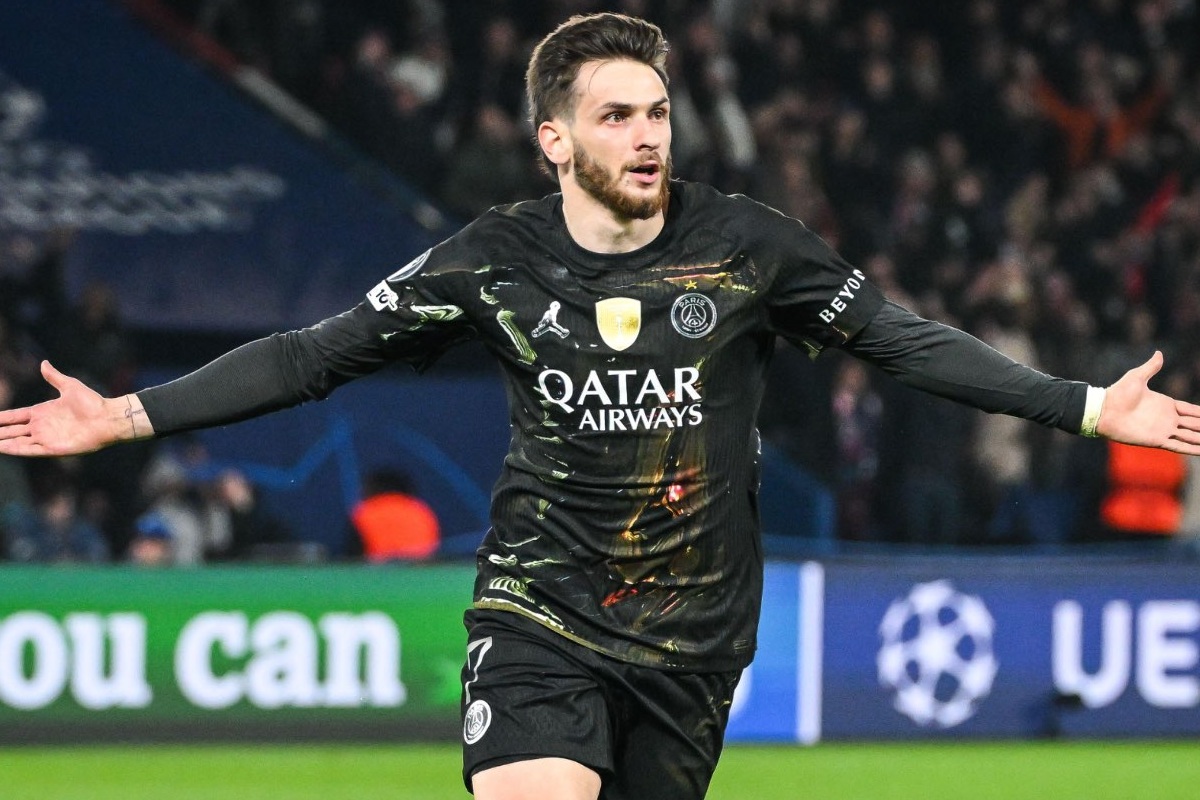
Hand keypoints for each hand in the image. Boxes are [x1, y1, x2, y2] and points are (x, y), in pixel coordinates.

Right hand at [0, 361, 149, 456]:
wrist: (107, 418)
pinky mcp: (52, 448)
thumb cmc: (92, 402)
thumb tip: (43, 363)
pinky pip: (29, 450)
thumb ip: (54, 377)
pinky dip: (14, 449)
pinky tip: (1, 448)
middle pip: (13, 430)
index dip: (2, 418)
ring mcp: (45, 437)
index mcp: (42, 412)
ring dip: (2, 442)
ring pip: (17, 441)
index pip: (15, 416)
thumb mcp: (69, 386)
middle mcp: (41, 426)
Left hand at [1097, 351, 1199, 454]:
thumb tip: (1159, 353)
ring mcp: (1164, 430)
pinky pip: (1179, 446)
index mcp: (1165, 404)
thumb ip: (1151, 367)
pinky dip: (1192, 449)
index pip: (1191, 410)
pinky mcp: (1157, 440)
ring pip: (1191, 437)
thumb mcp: (1137, 377)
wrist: (1104, 410)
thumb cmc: (1117, 393)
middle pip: (1194, 424)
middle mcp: (1168, 419)